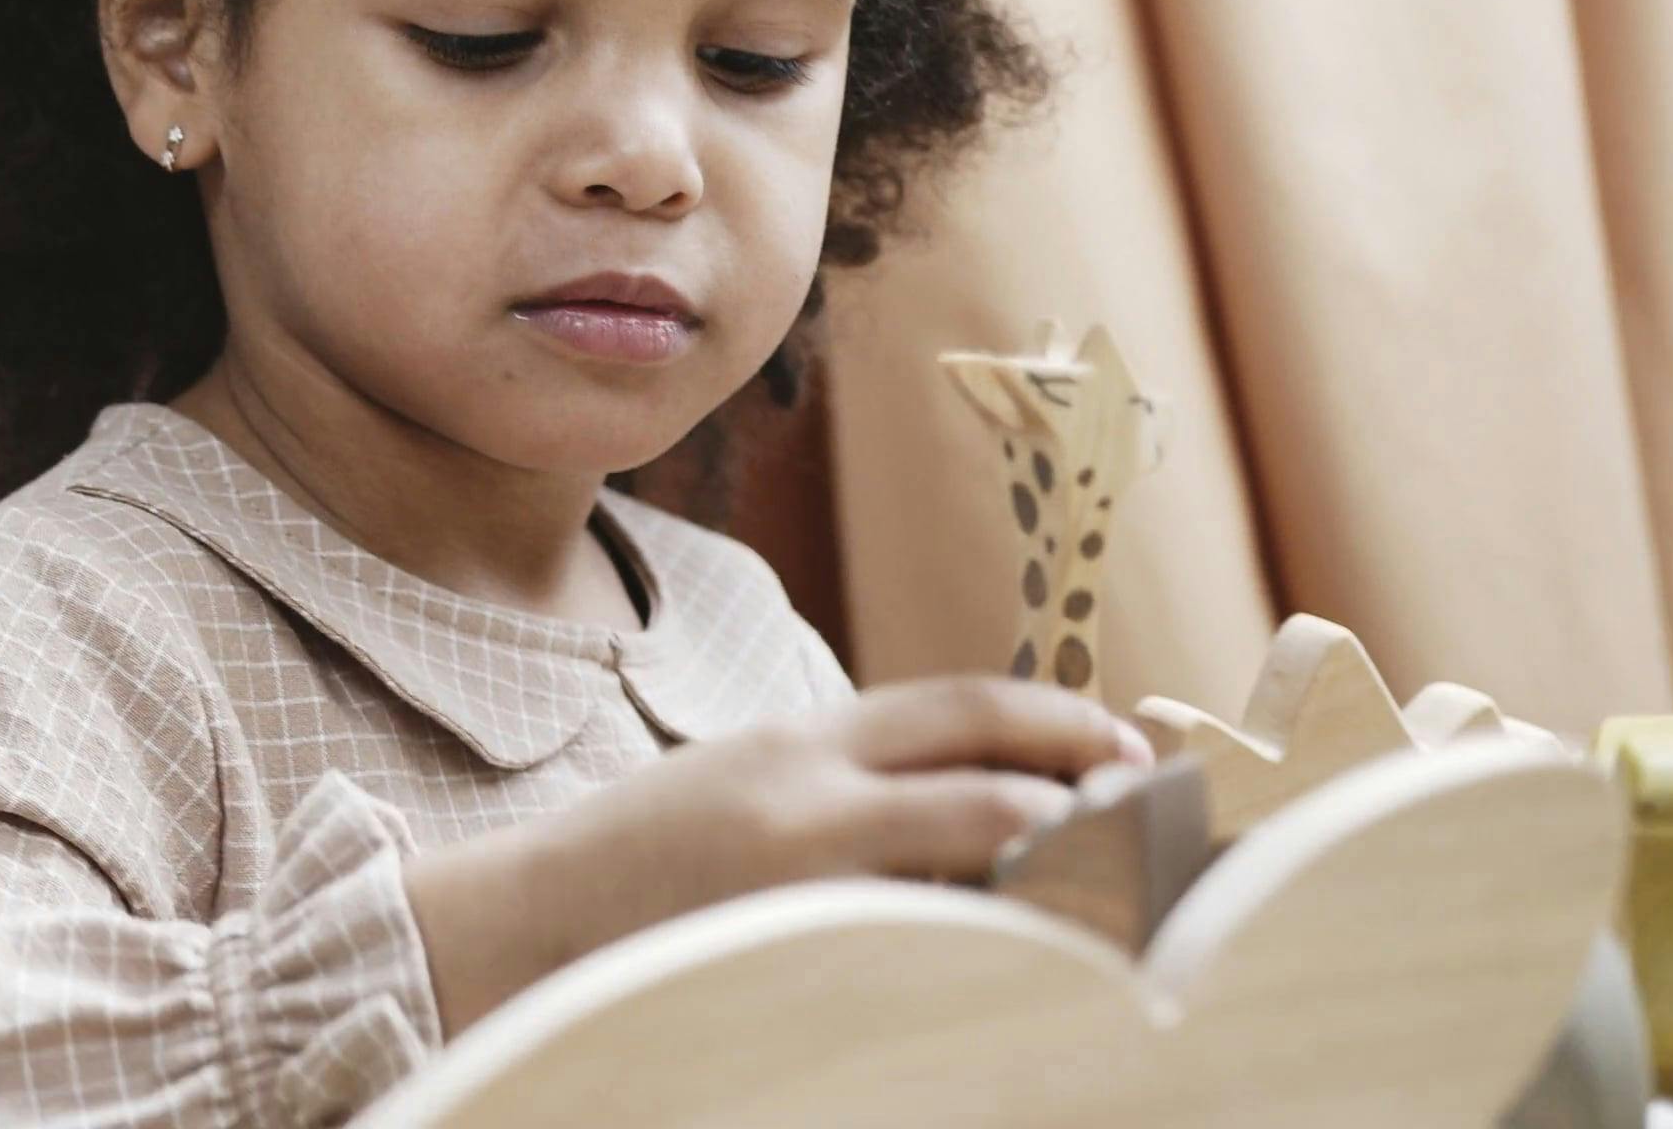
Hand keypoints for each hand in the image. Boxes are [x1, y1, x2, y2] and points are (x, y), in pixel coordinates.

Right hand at [404, 677, 1150, 1032]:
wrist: (515, 926)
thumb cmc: (637, 874)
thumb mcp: (741, 792)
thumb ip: (843, 788)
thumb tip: (985, 808)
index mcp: (799, 740)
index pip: (960, 703)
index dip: (1060, 720)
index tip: (1127, 749)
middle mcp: (807, 782)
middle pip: (988, 764)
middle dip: (1091, 787)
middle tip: (1158, 818)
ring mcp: (798, 862)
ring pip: (977, 848)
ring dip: (1064, 869)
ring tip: (1123, 900)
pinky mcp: (789, 936)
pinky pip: (927, 933)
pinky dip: (993, 942)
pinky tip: (1032, 969)